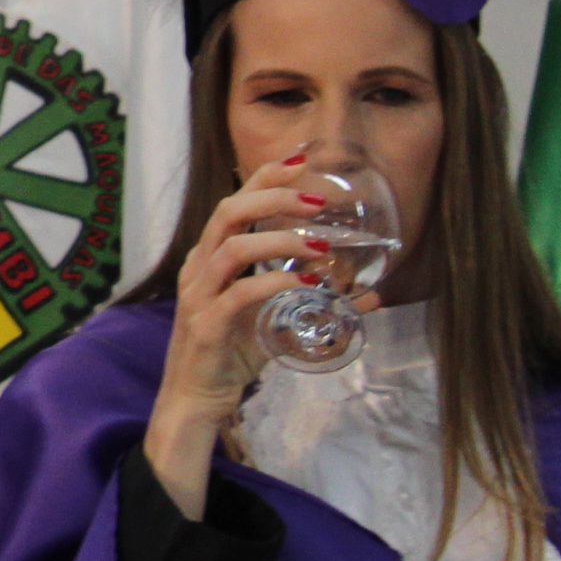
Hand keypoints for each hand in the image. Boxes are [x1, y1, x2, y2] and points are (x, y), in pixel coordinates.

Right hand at [148, 147, 330, 516]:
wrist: (194, 400)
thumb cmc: (229, 356)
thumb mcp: (272, 322)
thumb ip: (309, 303)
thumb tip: (366, 294)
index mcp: (209, 259)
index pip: (234, 203)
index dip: (265, 177)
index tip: (301, 159)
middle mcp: (199, 269)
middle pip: (228, 213)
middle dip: (273, 198)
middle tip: (316, 199)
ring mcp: (199, 295)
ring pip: (232, 246)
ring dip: (279, 239)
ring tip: (320, 244)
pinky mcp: (206, 324)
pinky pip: (240, 293)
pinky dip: (276, 282)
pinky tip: (306, 283)